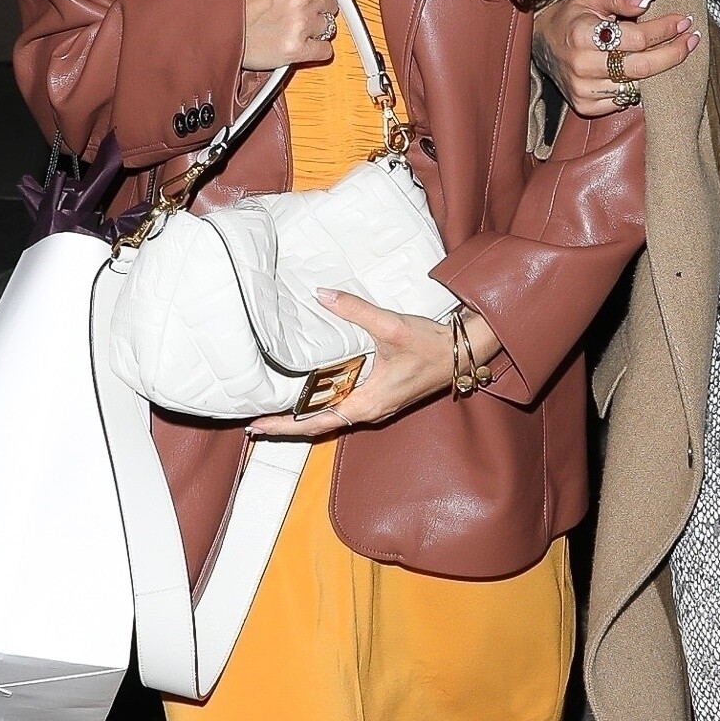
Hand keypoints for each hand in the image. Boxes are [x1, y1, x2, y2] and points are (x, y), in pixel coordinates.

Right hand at [244, 0, 357, 69]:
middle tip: (286, 9)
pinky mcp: (295, 50)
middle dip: (314, 6)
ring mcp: (299, 24)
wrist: (208, 25)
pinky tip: (289, 40)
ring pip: (329, 27)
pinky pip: (325, 51)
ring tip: (284, 24)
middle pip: (331, 3)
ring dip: (312, 28)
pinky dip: (311, 49)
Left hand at [249, 293, 496, 439]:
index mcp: (366, 405)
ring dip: (304, 413)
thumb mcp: (390, 326)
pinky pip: (343, 404)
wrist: (463, 351)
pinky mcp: (381, 396)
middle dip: (288, 422)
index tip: (258, 425)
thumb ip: (354, 311)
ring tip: (275, 406)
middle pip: (318, 424)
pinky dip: (322, 402)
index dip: (285, 425)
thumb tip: (322, 295)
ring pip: (331, 416)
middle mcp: (368, 411)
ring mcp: (375, 405)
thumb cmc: (431, 346)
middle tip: (255, 417)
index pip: (315, 423)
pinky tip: (310, 390)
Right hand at [533, 0, 697, 117]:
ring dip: (661, 71)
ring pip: (636, 87)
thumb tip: (647, 1)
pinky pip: (623, 100)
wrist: (541, 44)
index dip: (664, 30)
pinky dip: (639, 88)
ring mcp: (582, 90)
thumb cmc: (573, 15)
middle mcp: (581, 66)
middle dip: (672, 54)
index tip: (683, 21)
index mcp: (582, 35)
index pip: (636, 38)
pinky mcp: (584, 106)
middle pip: (641, 67)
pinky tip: (649, 74)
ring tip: (678, 52)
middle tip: (692, 40)